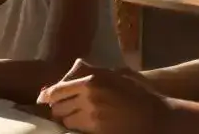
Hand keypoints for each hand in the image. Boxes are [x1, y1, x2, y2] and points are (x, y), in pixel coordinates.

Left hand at [37, 61, 168, 133]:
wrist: (156, 117)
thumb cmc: (135, 92)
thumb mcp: (112, 73)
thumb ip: (88, 72)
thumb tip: (64, 78)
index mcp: (90, 79)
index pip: (57, 90)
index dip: (47, 96)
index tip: (42, 99)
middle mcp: (88, 97)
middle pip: (58, 107)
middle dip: (58, 108)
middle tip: (62, 108)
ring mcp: (93, 117)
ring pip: (66, 121)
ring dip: (67, 120)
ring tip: (74, 117)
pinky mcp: (98, 132)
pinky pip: (78, 132)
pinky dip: (77, 129)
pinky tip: (83, 125)